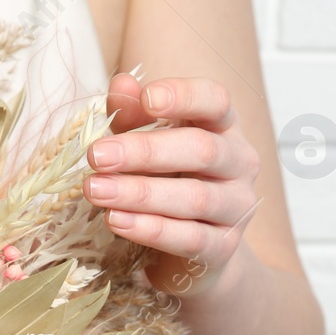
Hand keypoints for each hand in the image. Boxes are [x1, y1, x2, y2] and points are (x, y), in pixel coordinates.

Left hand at [88, 74, 260, 295]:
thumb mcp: (147, 144)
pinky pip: (190, 238)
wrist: (191, 249)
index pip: (216, 100)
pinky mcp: (224, 247)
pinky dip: (150, 229)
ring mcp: (237, 207)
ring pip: (195, 198)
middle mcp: (239, 163)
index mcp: (223, 126)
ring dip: (140, 193)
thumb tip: (121, 85)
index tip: (146, 98)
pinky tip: (117, 220)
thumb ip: (134, 116)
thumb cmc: (168, 182)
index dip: (184, 96)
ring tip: (96, 190)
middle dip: (145, 152)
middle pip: (202, 149)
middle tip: (97, 155)